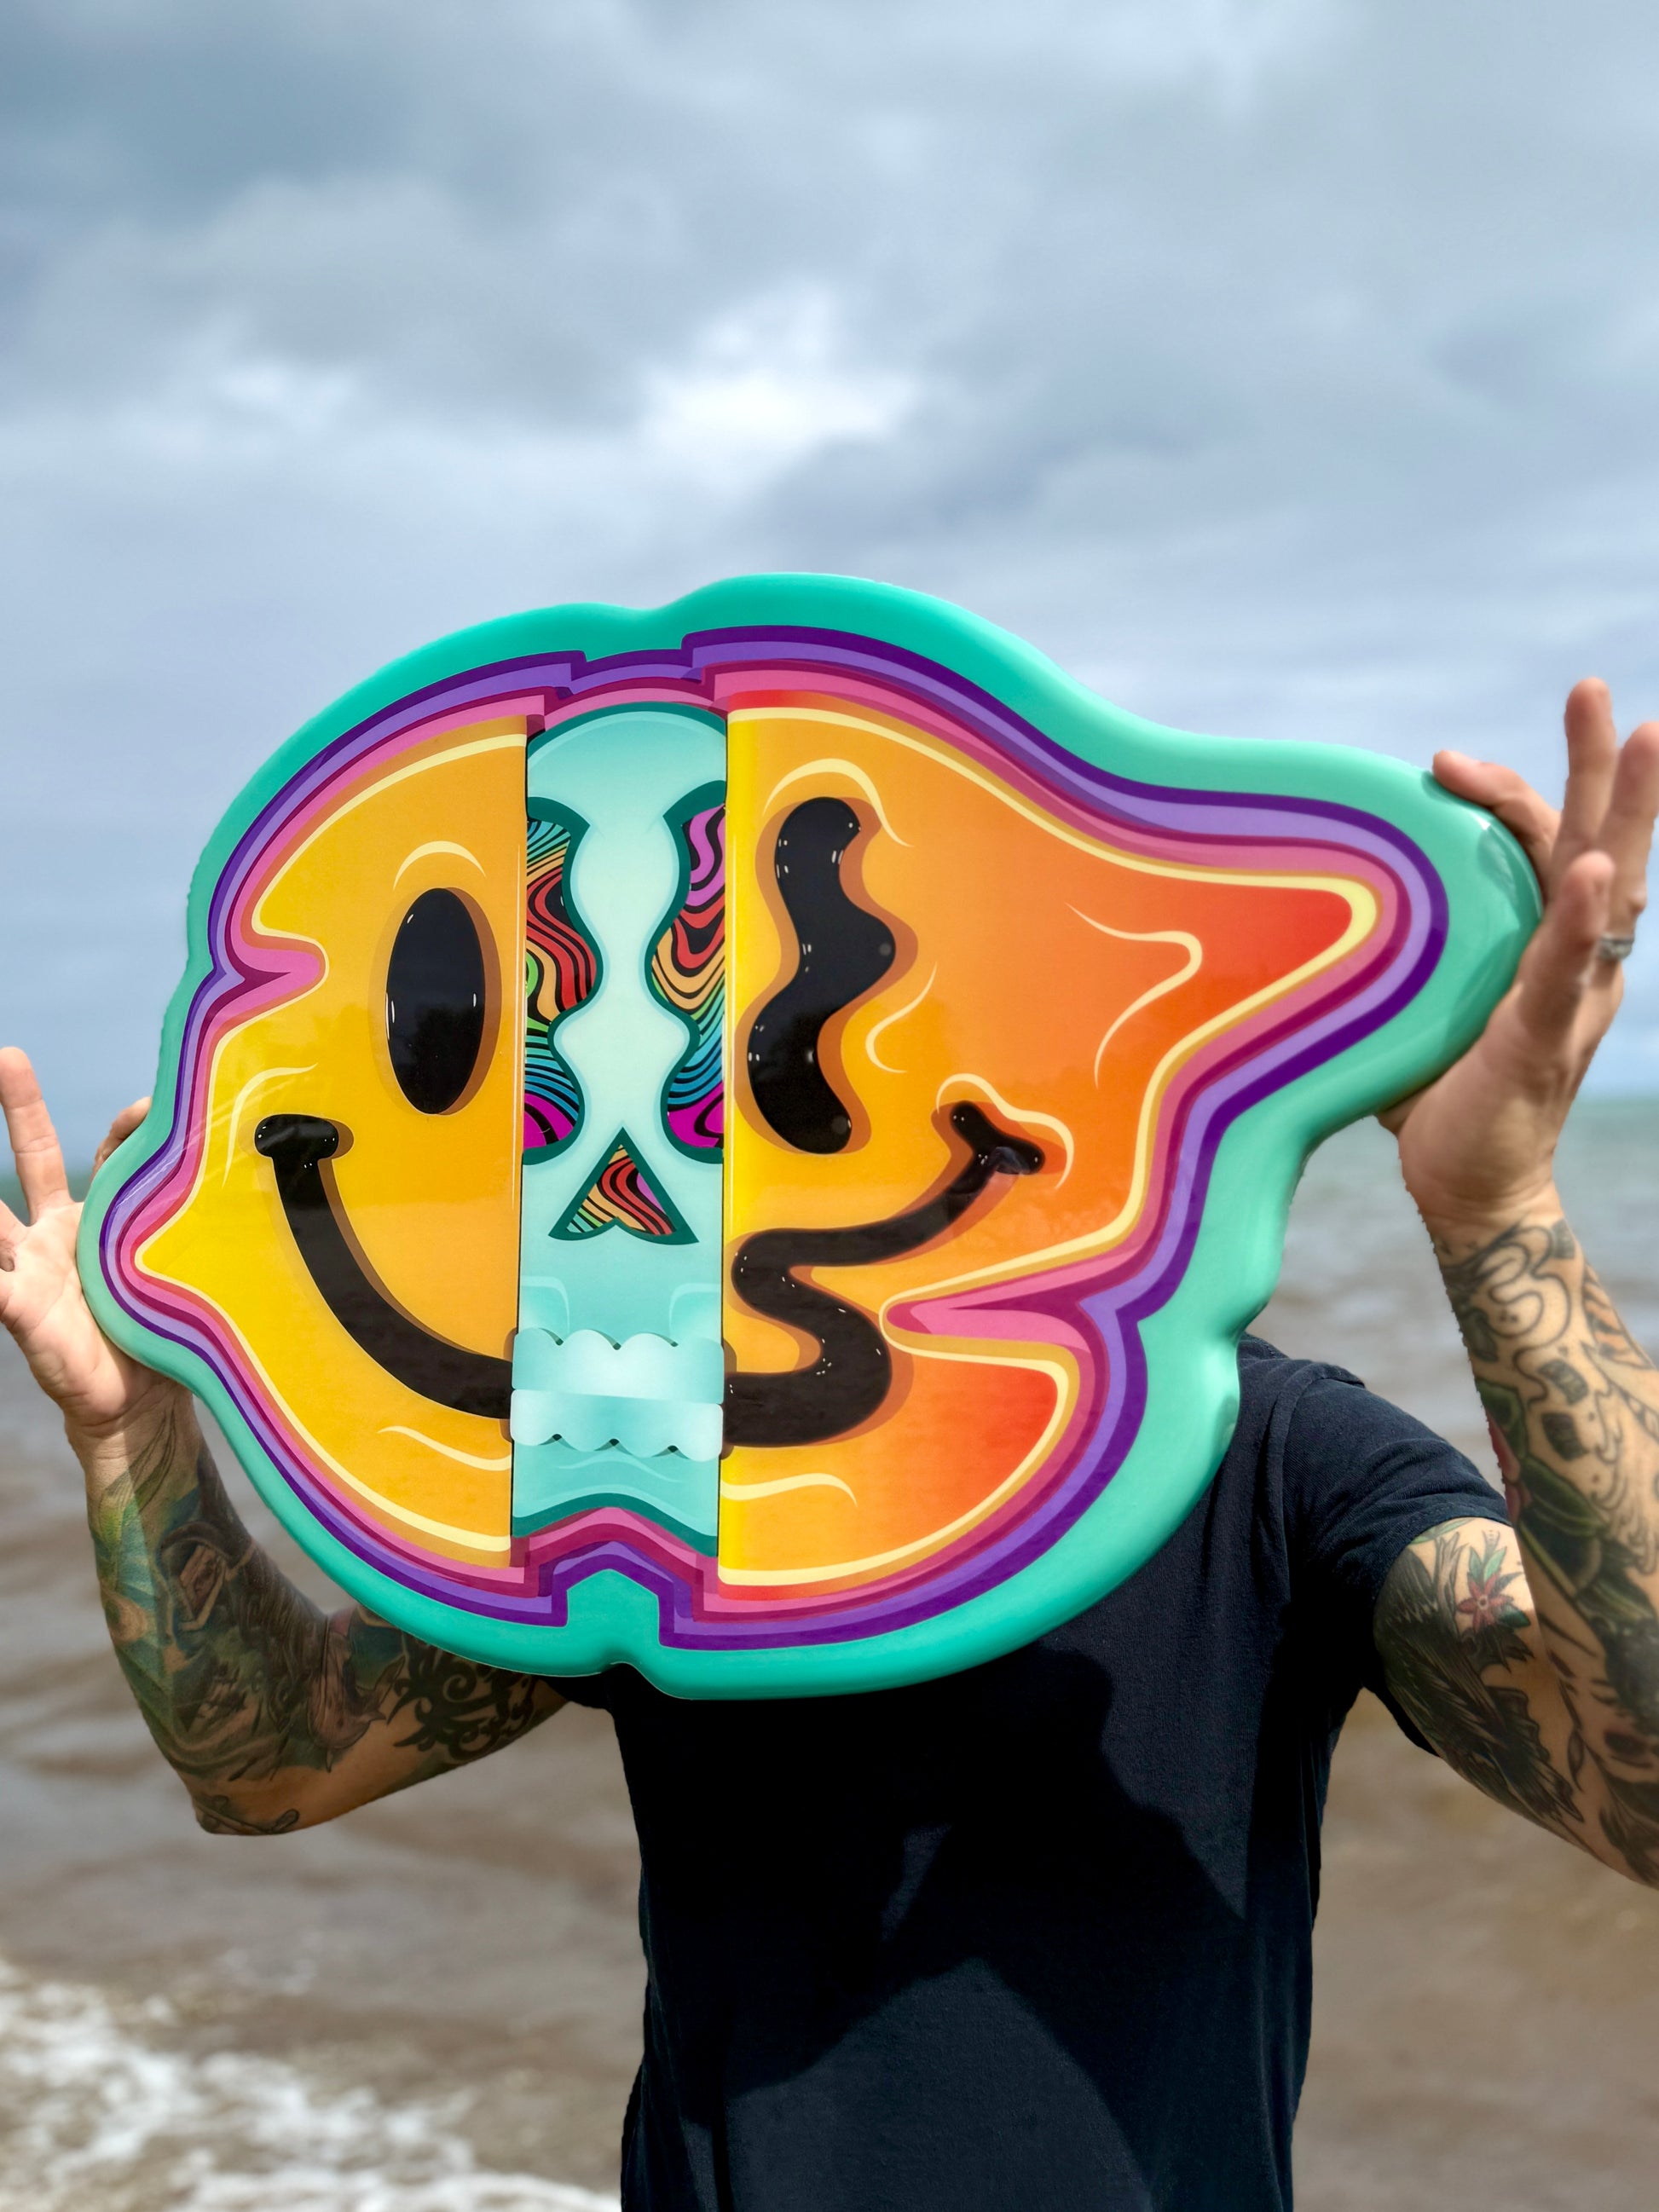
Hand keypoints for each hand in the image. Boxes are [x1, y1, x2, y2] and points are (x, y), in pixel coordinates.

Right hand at [0, 1047, 184, 1473]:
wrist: (140, 1405)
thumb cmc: (171, 1336)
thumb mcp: (193, 1274)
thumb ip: (211, 1231)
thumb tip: (276, 1186)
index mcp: (108, 1218)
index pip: (119, 1155)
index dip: (132, 1126)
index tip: (153, 1103)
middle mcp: (62, 1232)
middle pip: (37, 1157)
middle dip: (21, 1106)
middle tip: (8, 1054)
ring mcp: (34, 1267)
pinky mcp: (21, 1309)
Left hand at [1383, 680, 1658, 1236]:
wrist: (1465, 1190)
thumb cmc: (1434, 1095)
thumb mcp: (1410, 1002)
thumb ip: (1390, 950)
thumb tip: (1302, 903)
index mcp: (1542, 944)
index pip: (1540, 847)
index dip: (1505, 795)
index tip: (1444, 760)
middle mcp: (1573, 958)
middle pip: (1597, 841)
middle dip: (1598, 764)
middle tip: (1594, 689)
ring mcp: (1570, 993)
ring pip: (1612, 886)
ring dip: (1625, 810)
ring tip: (1644, 736)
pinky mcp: (1546, 1038)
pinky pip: (1567, 969)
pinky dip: (1583, 919)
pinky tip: (1596, 874)